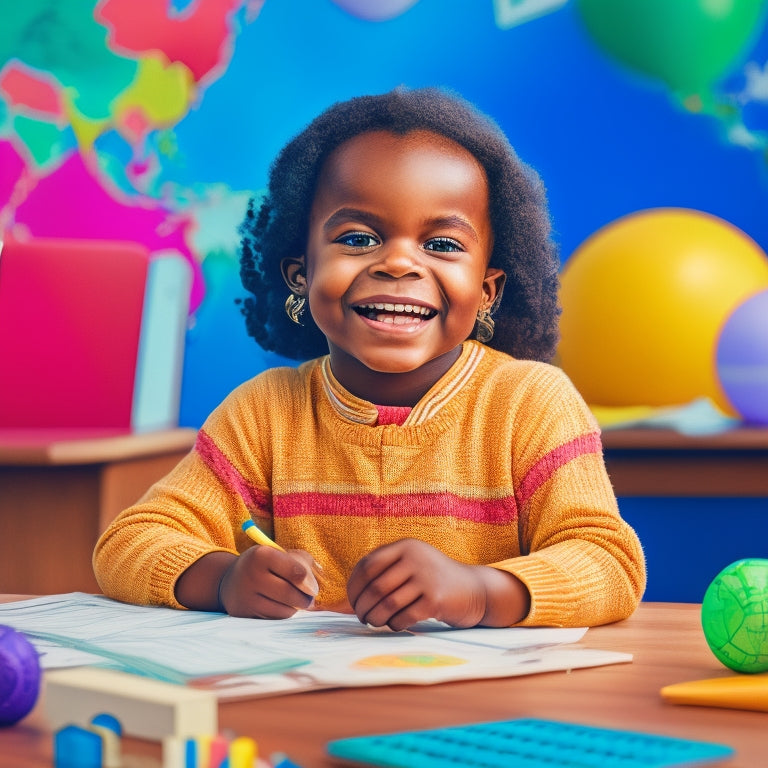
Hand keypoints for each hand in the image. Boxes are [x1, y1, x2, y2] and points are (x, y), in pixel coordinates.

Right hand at [218, 546, 318, 618]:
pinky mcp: (245, 615)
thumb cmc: (266, 566)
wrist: (231, 582)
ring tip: (295, 601)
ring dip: (295, 608)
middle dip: (306, 599)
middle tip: (309, 597)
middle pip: (290, 594)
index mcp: (261, 554)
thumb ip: (303, 563)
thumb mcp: (281, 554)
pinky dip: (283, 615)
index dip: (310, 582)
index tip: (313, 587)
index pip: (296, 572)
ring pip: (284, 610)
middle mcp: (251, 575)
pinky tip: (281, 607)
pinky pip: (274, 620)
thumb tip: (316, 582)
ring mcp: (246, 597)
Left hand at [346, 539, 487, 630]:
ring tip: (374, 623)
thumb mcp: (411, 564)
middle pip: (375, 587)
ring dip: (375, 619)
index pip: (368, 565)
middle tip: (362, 617)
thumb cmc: (433, 580)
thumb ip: (384, 572)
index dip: (354, 586)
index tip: (352, 601)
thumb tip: (348, 598)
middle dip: (363, 607)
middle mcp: (415, 558)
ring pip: (387, 604)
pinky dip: (394, 624)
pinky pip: (403, 617)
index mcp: (405, 546)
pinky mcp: (435, 600)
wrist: (473, 589)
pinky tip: (395, 624)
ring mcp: (426, 578)